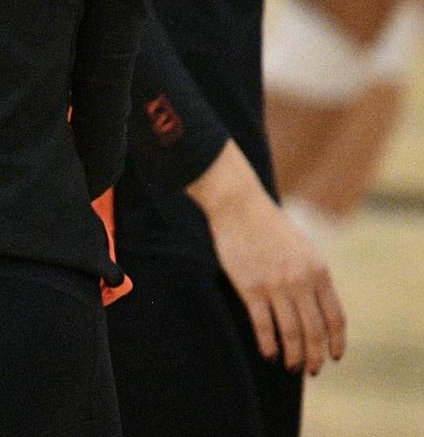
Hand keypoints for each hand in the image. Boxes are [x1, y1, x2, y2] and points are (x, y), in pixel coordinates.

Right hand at [190, 145, 347, 373]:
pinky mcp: (249, 287)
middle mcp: (301, 281)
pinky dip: (268, 343)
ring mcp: (275, 285)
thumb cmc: (269, 226)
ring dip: (293, 355)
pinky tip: (269, 353)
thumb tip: (317, 309)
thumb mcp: (303, 249)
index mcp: (319, 271)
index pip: (335, 318)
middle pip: (315, 330)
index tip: (333, 357)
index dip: (336, 342)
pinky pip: (262, 324)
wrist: (239, 206)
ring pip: (291, 332)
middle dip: (315, 356)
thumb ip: (313, 276)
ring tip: (291, 366)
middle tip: (311, 370)